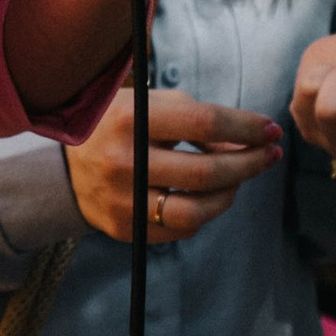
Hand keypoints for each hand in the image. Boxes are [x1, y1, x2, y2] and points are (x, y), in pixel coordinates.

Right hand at [65, 85, 282, 246]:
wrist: (64, 166)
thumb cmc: (119, 125)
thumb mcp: (151, 105)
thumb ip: (198, 118)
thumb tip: (244, 143)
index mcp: (130, 120)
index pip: (204, 123)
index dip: (245, 127)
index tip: (270, 129)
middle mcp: (123, 162)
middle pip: (206, 171)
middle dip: (249, 163)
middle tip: (270, 155)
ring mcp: (122, 201)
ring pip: (196, 211)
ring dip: (229, 194)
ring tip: (239, 179)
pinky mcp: (122, 229)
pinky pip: (179, 230)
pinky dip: (202, 213)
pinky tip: (207, 196)